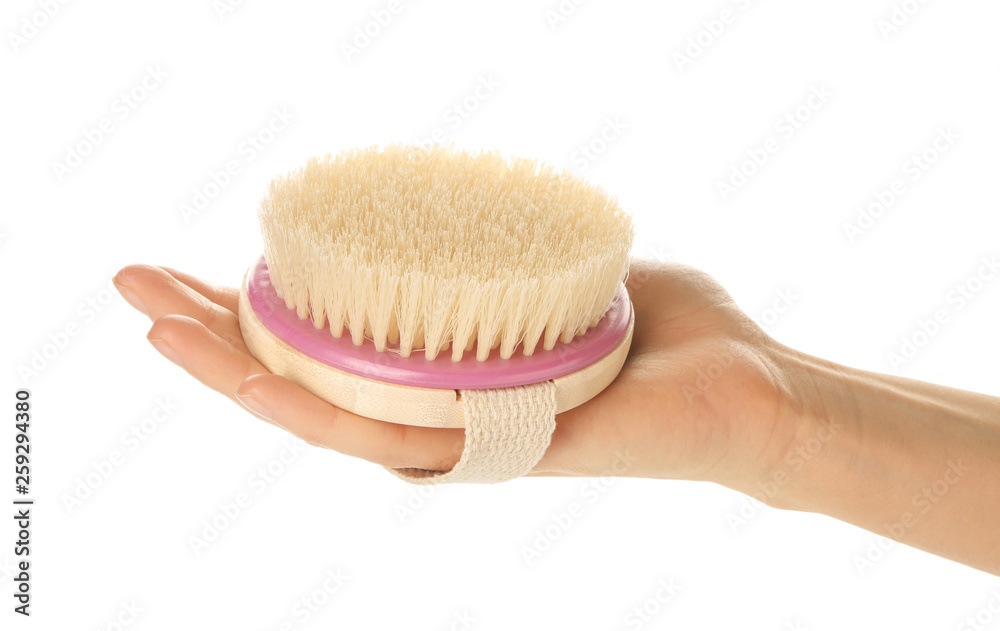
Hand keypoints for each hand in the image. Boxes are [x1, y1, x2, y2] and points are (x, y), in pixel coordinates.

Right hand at [112, 261, 799, 492]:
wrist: (749, 391)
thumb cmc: (672, 331)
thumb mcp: (569, 267)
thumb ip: (508, 249)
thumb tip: (463, 205)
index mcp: (454, 372)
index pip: (336, 341)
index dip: (258, 310)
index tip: (196, 266)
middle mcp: (442, 415)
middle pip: (305, 379)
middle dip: (212, 333)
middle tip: (132, 285)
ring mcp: (458, 441)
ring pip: (316, 413)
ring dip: (224, 368)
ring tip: (149, 320)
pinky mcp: (485, 452)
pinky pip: (376, 431)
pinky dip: (298, 401)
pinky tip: (237, 363)